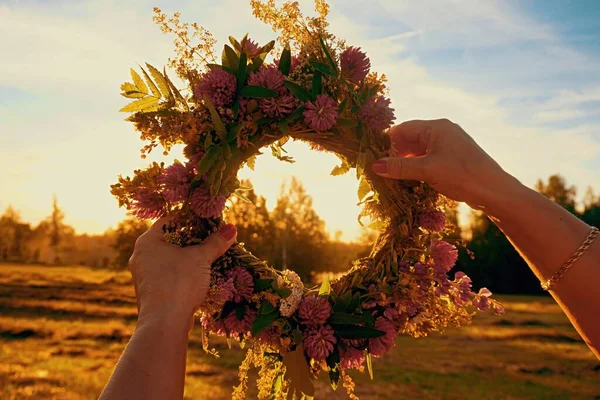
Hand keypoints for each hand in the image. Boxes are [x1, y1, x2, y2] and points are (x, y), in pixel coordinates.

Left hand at [129, 219, 236, 323]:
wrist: (164, 322)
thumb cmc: (179, 282)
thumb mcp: (200, 258)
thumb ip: (216, 242)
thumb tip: (232, 228)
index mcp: (147, 242)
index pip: (169, 221)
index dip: (190, 220)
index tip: (208, 222)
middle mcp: (141, 256)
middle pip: (170, 241)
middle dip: (192, 241)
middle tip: (212, 239)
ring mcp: (144, 276)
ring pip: (170, 260)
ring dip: (188, 259)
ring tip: (209, 258)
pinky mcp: (151, 292)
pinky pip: (169, 276)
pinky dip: (183, 274)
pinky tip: (200, 277)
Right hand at [372, 119, 517, 209]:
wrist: (495, 191)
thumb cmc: (462, 175)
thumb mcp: (427, 170)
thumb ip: (400, 167)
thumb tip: (374, 165)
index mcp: (436, 127)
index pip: (403, 129)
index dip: (386, 142)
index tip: (372, 157)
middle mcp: (442, 132)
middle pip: (409, 139)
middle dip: (394, 154)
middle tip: (379, 170)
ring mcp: (448, 145)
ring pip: (417, 151)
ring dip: (404, 163)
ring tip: (391, 177)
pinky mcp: (452, 159)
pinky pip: (427, 159)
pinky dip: (416, 168)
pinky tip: (408, 181)